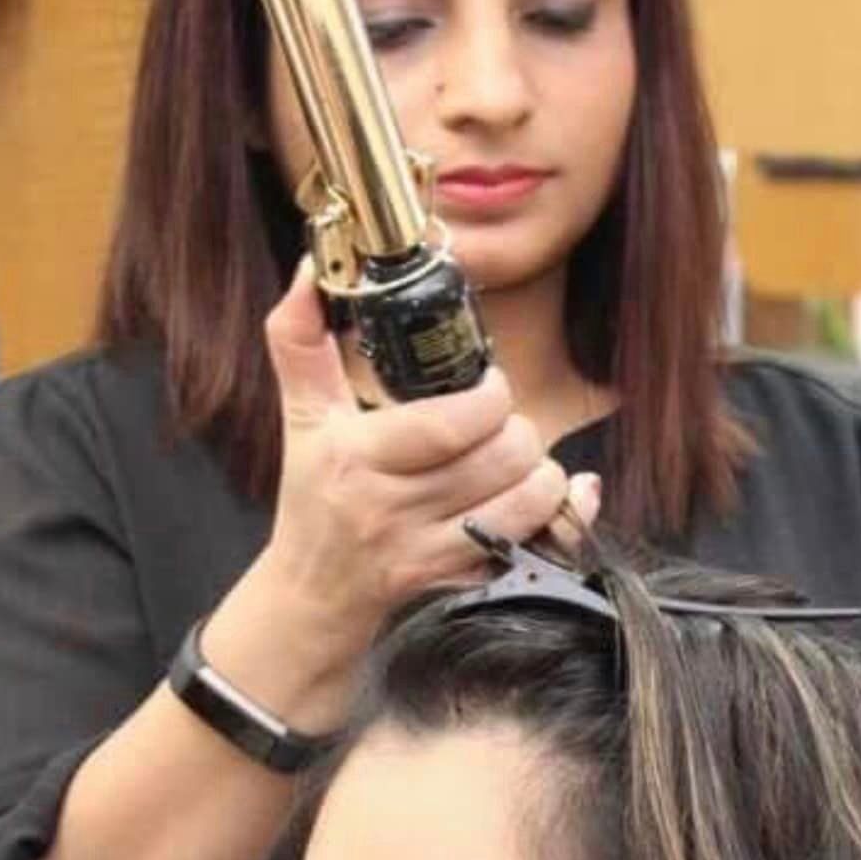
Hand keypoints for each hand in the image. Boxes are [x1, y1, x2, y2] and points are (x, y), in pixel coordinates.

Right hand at [258, 261, 583, 658]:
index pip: (446, 425)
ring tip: (519, 459)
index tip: (490, 387)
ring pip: (525, 502)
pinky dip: (560, 514)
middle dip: (519, 432)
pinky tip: (554, 495)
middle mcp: (390, 508)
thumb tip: (310, 266)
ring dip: (542, 471)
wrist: (312, 592)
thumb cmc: (313, 495)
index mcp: (355, 457)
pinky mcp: (456, 579)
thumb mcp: (301, 416)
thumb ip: (300, 339)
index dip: (490, 399)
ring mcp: (427, 549)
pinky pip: (531, 544)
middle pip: (499, 458)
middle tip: (503, 425)